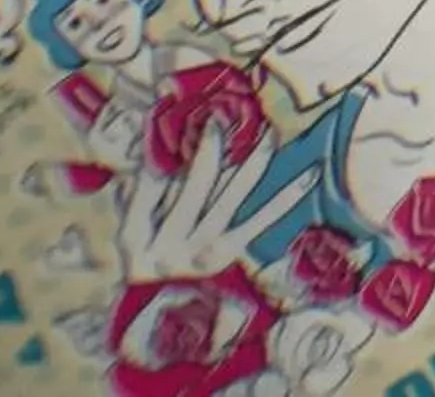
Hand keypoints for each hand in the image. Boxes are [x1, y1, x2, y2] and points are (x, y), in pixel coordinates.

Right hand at [117, 115, 303, 284]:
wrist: (156, 313)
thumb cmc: (140, 258)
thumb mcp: (125, 228)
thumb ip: (135, 190)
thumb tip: (152, 146)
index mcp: (134, 236)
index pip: (149, 186)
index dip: (163, 153)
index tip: (173, 121)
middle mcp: (169, 246)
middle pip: (193, 192)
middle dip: (208, 153)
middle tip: (221, 120)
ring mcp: (202, 252)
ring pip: (229, 201)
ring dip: (250, 164)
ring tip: (268, 133)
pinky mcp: (229, 255)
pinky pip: (259, 223)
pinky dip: (285, 199)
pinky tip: (308, 175)